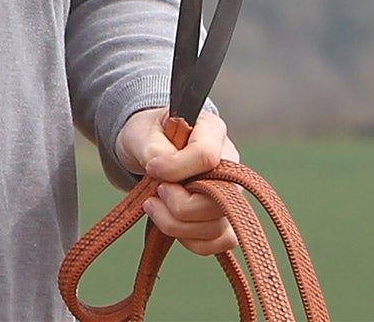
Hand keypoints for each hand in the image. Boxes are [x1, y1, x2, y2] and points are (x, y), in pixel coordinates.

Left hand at [113, 107, 239, 257]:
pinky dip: (190, 241)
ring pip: (216, 226)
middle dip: (178, 205)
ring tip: (154, 207)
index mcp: (212, 131)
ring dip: (177, 225)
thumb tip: (164, 175)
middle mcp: (229, 164)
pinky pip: (219, 242)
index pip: (206, 156)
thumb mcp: (142, 133)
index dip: (175, 168)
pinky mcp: (224, 219)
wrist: (147, 149)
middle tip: (155, 193)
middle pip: (217, 199)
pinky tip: (170, 223)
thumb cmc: (148, 136)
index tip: (151, 169)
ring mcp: (231, 194)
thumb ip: (154, 150)